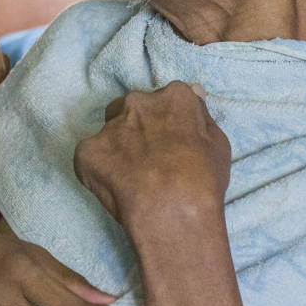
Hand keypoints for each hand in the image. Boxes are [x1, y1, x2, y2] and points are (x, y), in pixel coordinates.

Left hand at [73, 81, 230, 228]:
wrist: (173, 214)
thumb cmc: (203, 182)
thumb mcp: (218, 144)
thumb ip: (201, 114)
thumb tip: (194, 90)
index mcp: (172, 97)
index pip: (168, 100)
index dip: (170, 124)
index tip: (172, 145)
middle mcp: (138, 103)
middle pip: (135, 108)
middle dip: (140, 128)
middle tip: (151, 161)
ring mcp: (109, 126)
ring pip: (110, 129)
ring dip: (118, 145)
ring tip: (133, 175)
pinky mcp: (86, 151)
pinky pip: (91, 155)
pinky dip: (100, 168)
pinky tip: (117, 187)